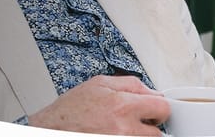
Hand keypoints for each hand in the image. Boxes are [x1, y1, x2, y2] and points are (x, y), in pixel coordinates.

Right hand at [28, 75, 169, 135]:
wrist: (52, 130)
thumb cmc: (71, 109)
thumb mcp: (99, 83)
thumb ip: (130, 84)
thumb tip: (151, 91)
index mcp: (122, 105)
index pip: (162, 107)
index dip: (159, 107)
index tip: (154, 110)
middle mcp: (124, 128)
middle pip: (158, 132)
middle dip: (150, 126)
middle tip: (137, 123)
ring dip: (138, 136)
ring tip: (122, 129)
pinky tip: (114, 133)